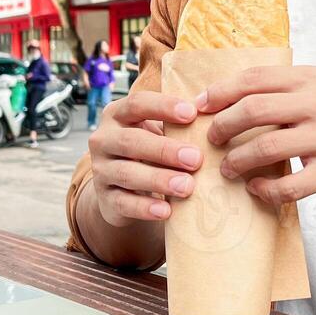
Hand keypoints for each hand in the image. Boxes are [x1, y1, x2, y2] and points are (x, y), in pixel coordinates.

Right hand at [86, 89, 205, 226]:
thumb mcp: (157, 132)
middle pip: (131, 141)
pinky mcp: (104, 198)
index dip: (163, 106)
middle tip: (195, 159)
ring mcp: (100, 170)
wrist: (122, 188)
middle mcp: (103, 139)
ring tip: (187, 186)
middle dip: (165, 150)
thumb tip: (215, 119)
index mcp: (117, 114)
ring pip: (127, 173)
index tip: (192, 114)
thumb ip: (176, 125)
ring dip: (159, 179)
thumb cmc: (148, 151)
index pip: (137, 103)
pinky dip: (145, 207)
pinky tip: (166, 210)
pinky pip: (123, 203)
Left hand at [199, 65, 315, 205]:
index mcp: (312, 79)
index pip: (256, 78)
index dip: (221, 91)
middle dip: (223, 125)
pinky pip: (290, 185)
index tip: (200, 105)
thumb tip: (234, 95)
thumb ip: (288, 88)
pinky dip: (266, 190)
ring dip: (238, 160)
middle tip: (211, 138)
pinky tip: (255, 189)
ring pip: (266, 147)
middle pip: (253, 109)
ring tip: (227, 168)